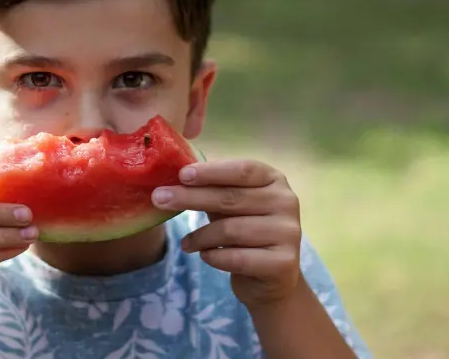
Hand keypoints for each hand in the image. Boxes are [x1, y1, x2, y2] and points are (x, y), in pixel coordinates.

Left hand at [151, 160, 301, 309]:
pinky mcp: (283, 262)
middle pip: (231, 198)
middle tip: (159, 199)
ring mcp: (289, 233)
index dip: (211, 172)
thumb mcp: (230, 206)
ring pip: (230, 230)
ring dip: (200, 236)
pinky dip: (213, 256)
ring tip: (185, 243)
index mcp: (274, 180)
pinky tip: (205, 255)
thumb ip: (211, 190)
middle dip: (190, 198)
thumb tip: (172, 177)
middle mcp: (287, 202)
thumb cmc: (245, 232)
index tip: (182, 174)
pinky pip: (236, 258)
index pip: (242, 170)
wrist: (271, 278)